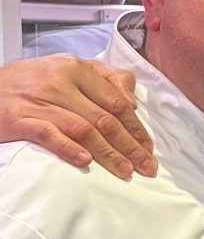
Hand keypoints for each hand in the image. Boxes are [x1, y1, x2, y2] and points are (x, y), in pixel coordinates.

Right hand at [0, 58, 155, 180]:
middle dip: (130, 145)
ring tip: (125, 171)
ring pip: (83, 128)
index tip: (148, 147)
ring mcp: (39, 100)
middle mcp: (60, 81)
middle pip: (105, 117)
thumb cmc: (28, 81)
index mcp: (75, 67)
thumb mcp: (64, 68)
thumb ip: (100, 79)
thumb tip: (132, 102)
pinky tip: (85, 162)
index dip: (136, 126)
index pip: (116, 100)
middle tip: (146, 166)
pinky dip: (69, 148)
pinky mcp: (20, 118)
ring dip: (108, 153)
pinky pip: (49, 134)